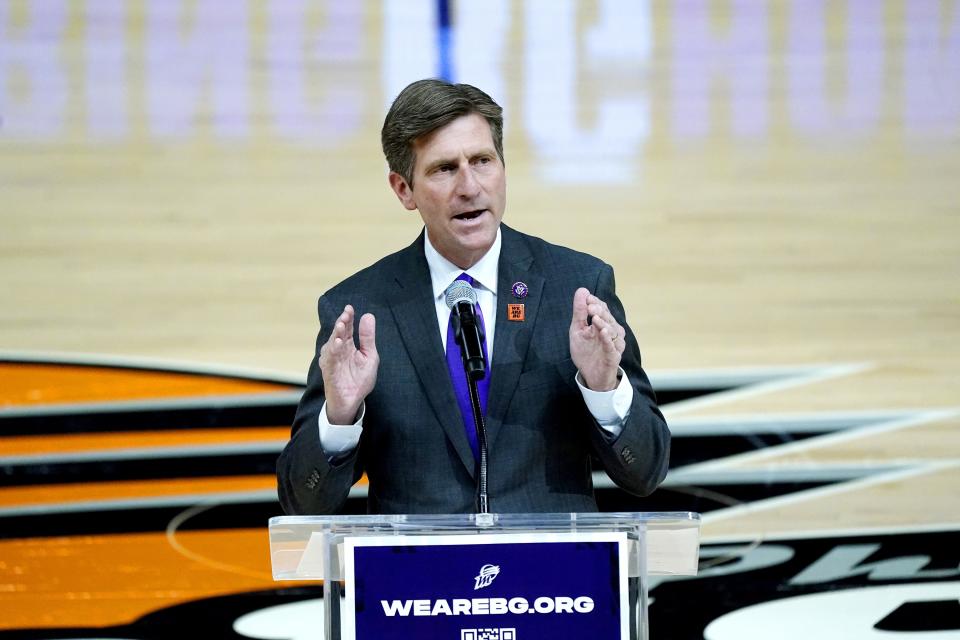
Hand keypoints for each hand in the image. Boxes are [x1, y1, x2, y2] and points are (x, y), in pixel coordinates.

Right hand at [319, 305, 378, 423]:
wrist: (353, 401)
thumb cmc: (360, 378)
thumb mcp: (369, 356)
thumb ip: (368, 337)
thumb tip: (368, 315)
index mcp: (348, 345)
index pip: (347, 328)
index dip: (348, 318)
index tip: (350, 308)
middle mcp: (338, 350)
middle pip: (338, 334)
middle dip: (341, 323)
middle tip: (345, 315)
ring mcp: (332, 360)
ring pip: (332, 344)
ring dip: (336, 335)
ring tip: (340, 325)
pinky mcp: (329, 372)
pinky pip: (330, 360)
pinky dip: (333, 351)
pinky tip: (337, 343)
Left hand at [569, 287, 624, 390]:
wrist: (590, 375)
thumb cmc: (585, 351)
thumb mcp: (577, 329)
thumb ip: (580, 312)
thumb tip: (582, 290)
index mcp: (603, 323)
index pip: (602, 308)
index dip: (596, 302)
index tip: (587, 298)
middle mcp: (611, 331)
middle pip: (608, 318)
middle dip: (599, 311)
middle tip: (590, 306)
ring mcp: (614, 343)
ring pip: (612, 330)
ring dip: (604, 323)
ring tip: (596, 318)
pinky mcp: (613, 356)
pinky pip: (612, 346)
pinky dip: (608, 339)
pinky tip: (603, 332)